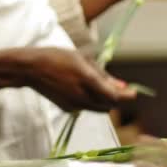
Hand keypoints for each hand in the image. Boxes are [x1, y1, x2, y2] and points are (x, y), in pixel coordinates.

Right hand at [0, 48, 135, 111]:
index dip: (127, 96)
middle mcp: (82, 96)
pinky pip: (86, 107)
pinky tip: (83, 88)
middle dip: (117, 99)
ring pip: (98, 108)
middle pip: (109, 106)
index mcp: (88, 81)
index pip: (115, 97)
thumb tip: (121, 85)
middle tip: (120, 88)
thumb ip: (103, 75)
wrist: (32, 69)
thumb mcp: (83, 60)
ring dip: (104, 100)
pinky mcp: (67, 109)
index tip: (134, 91)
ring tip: (100, 85)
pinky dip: (91, 101)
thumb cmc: (58, 57)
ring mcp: (74, 105)